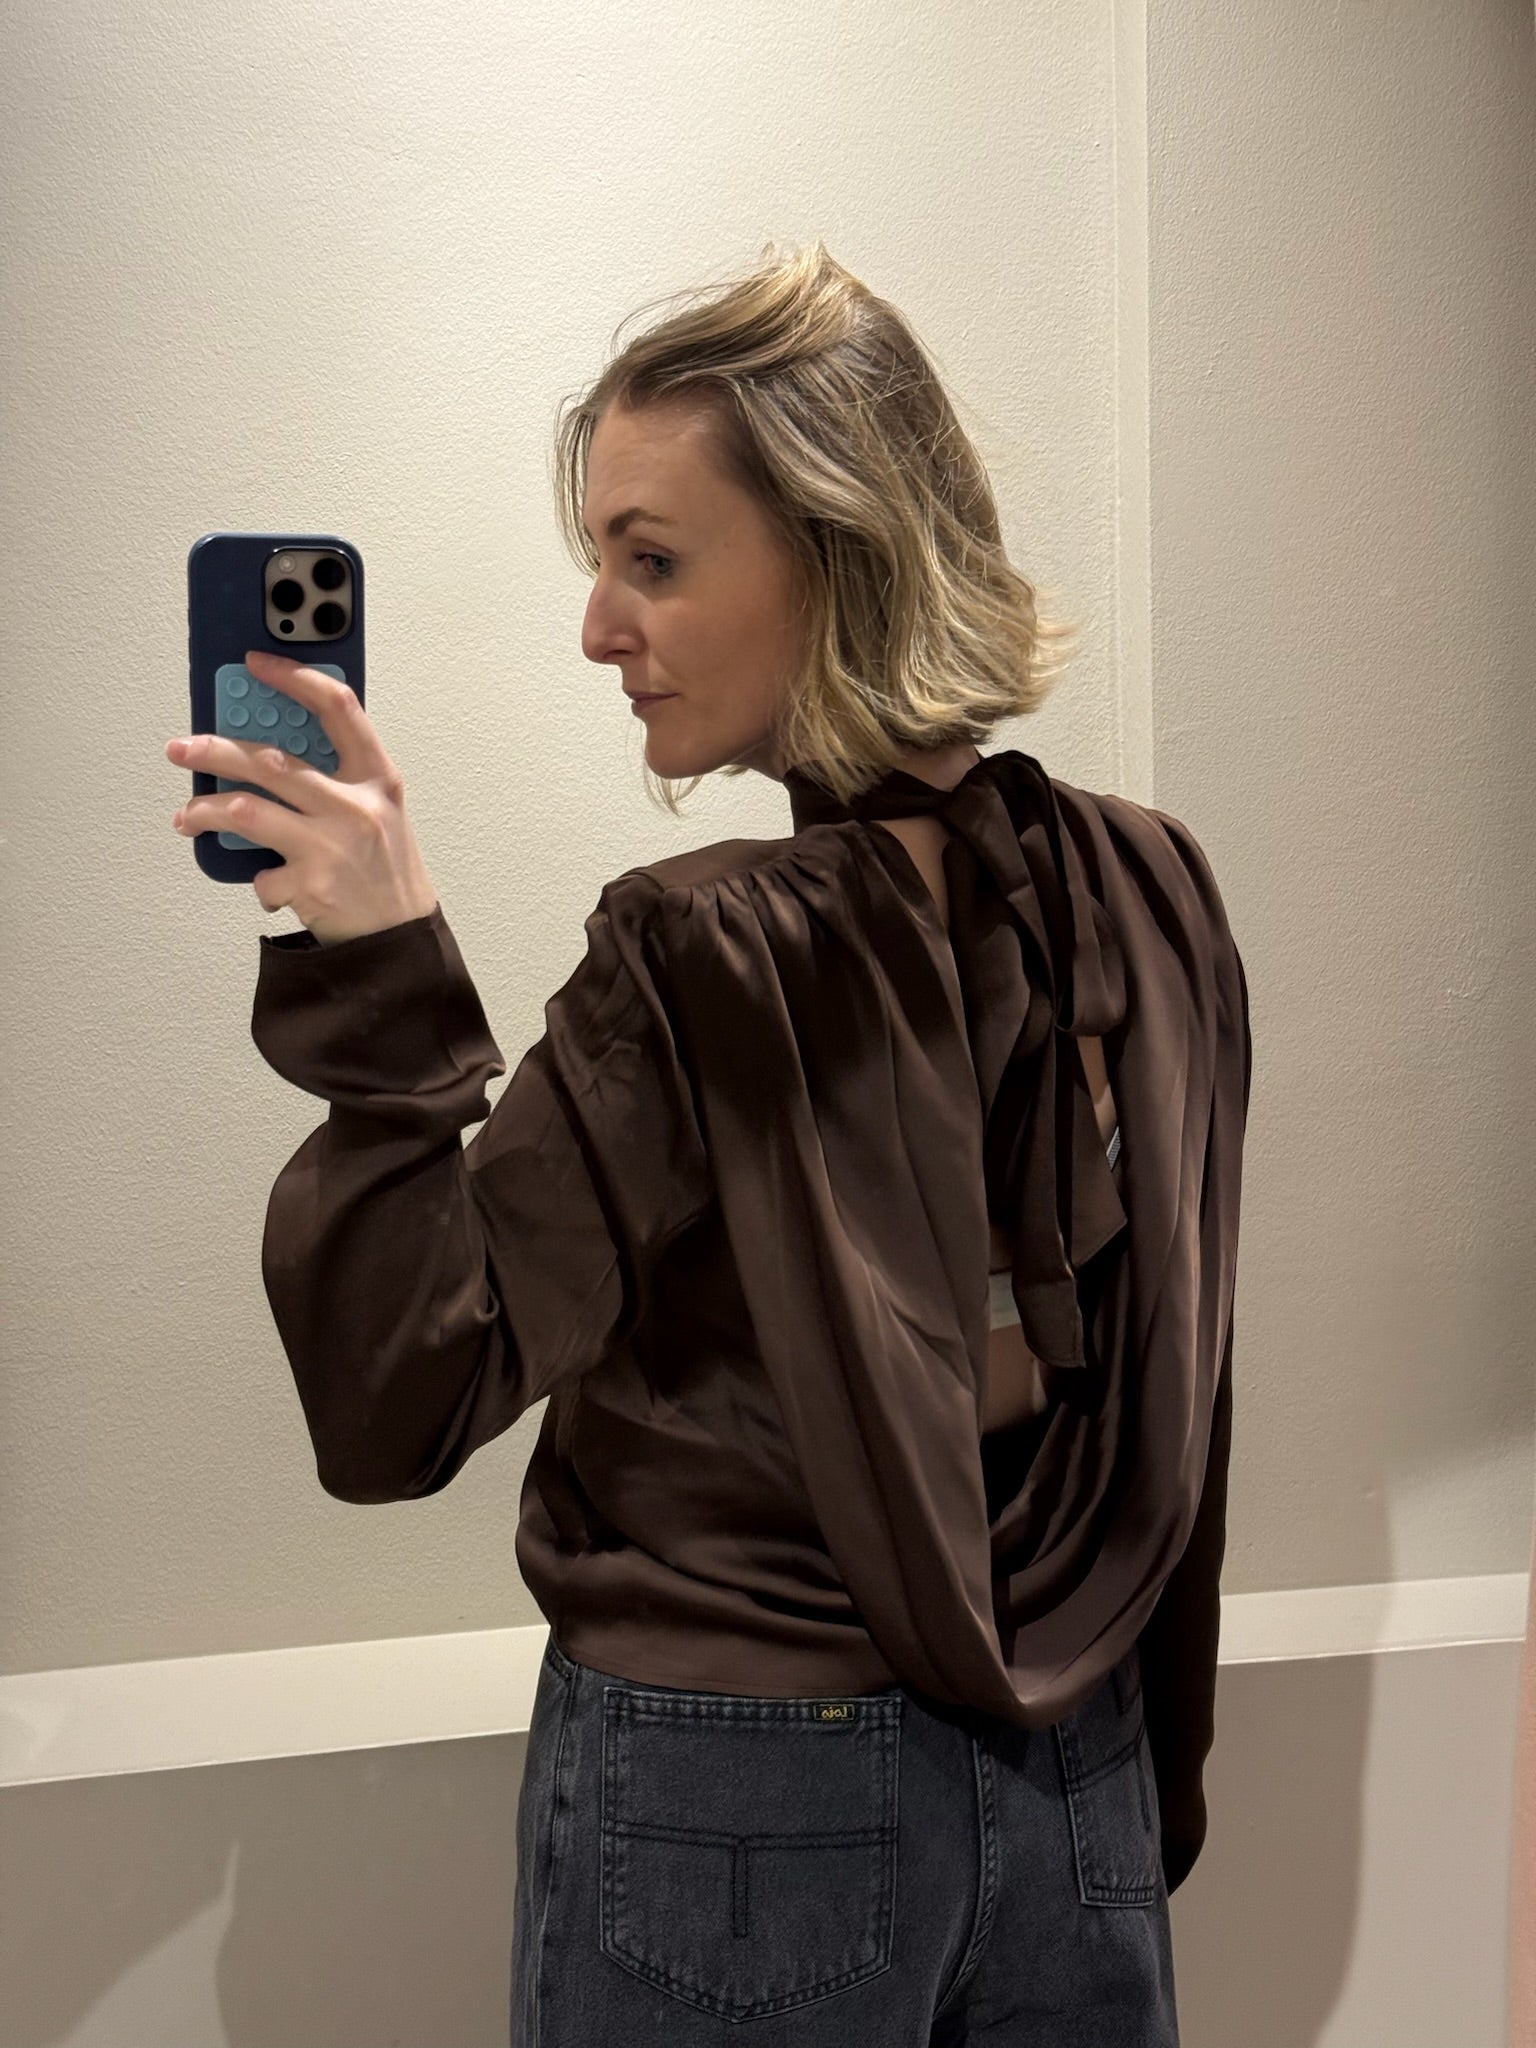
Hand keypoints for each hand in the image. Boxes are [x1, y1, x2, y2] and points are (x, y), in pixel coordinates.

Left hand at [167, 649, 439, 946]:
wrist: (401, 942)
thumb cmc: (388, 874)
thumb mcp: (380, 814)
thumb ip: (338, 780)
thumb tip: (268, 757)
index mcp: (377, 779)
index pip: (338, 708)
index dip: (294, 678)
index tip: (257, 664)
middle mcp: (355, 806)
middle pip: (270, 760)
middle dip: (214, 750)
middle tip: (182, 748)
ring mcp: (330, 844)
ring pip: (245, 810)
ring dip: (204, 812)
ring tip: (186, 817)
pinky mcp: (309, 883)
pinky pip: (260, 874)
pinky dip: (258, 881)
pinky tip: (270, 886)